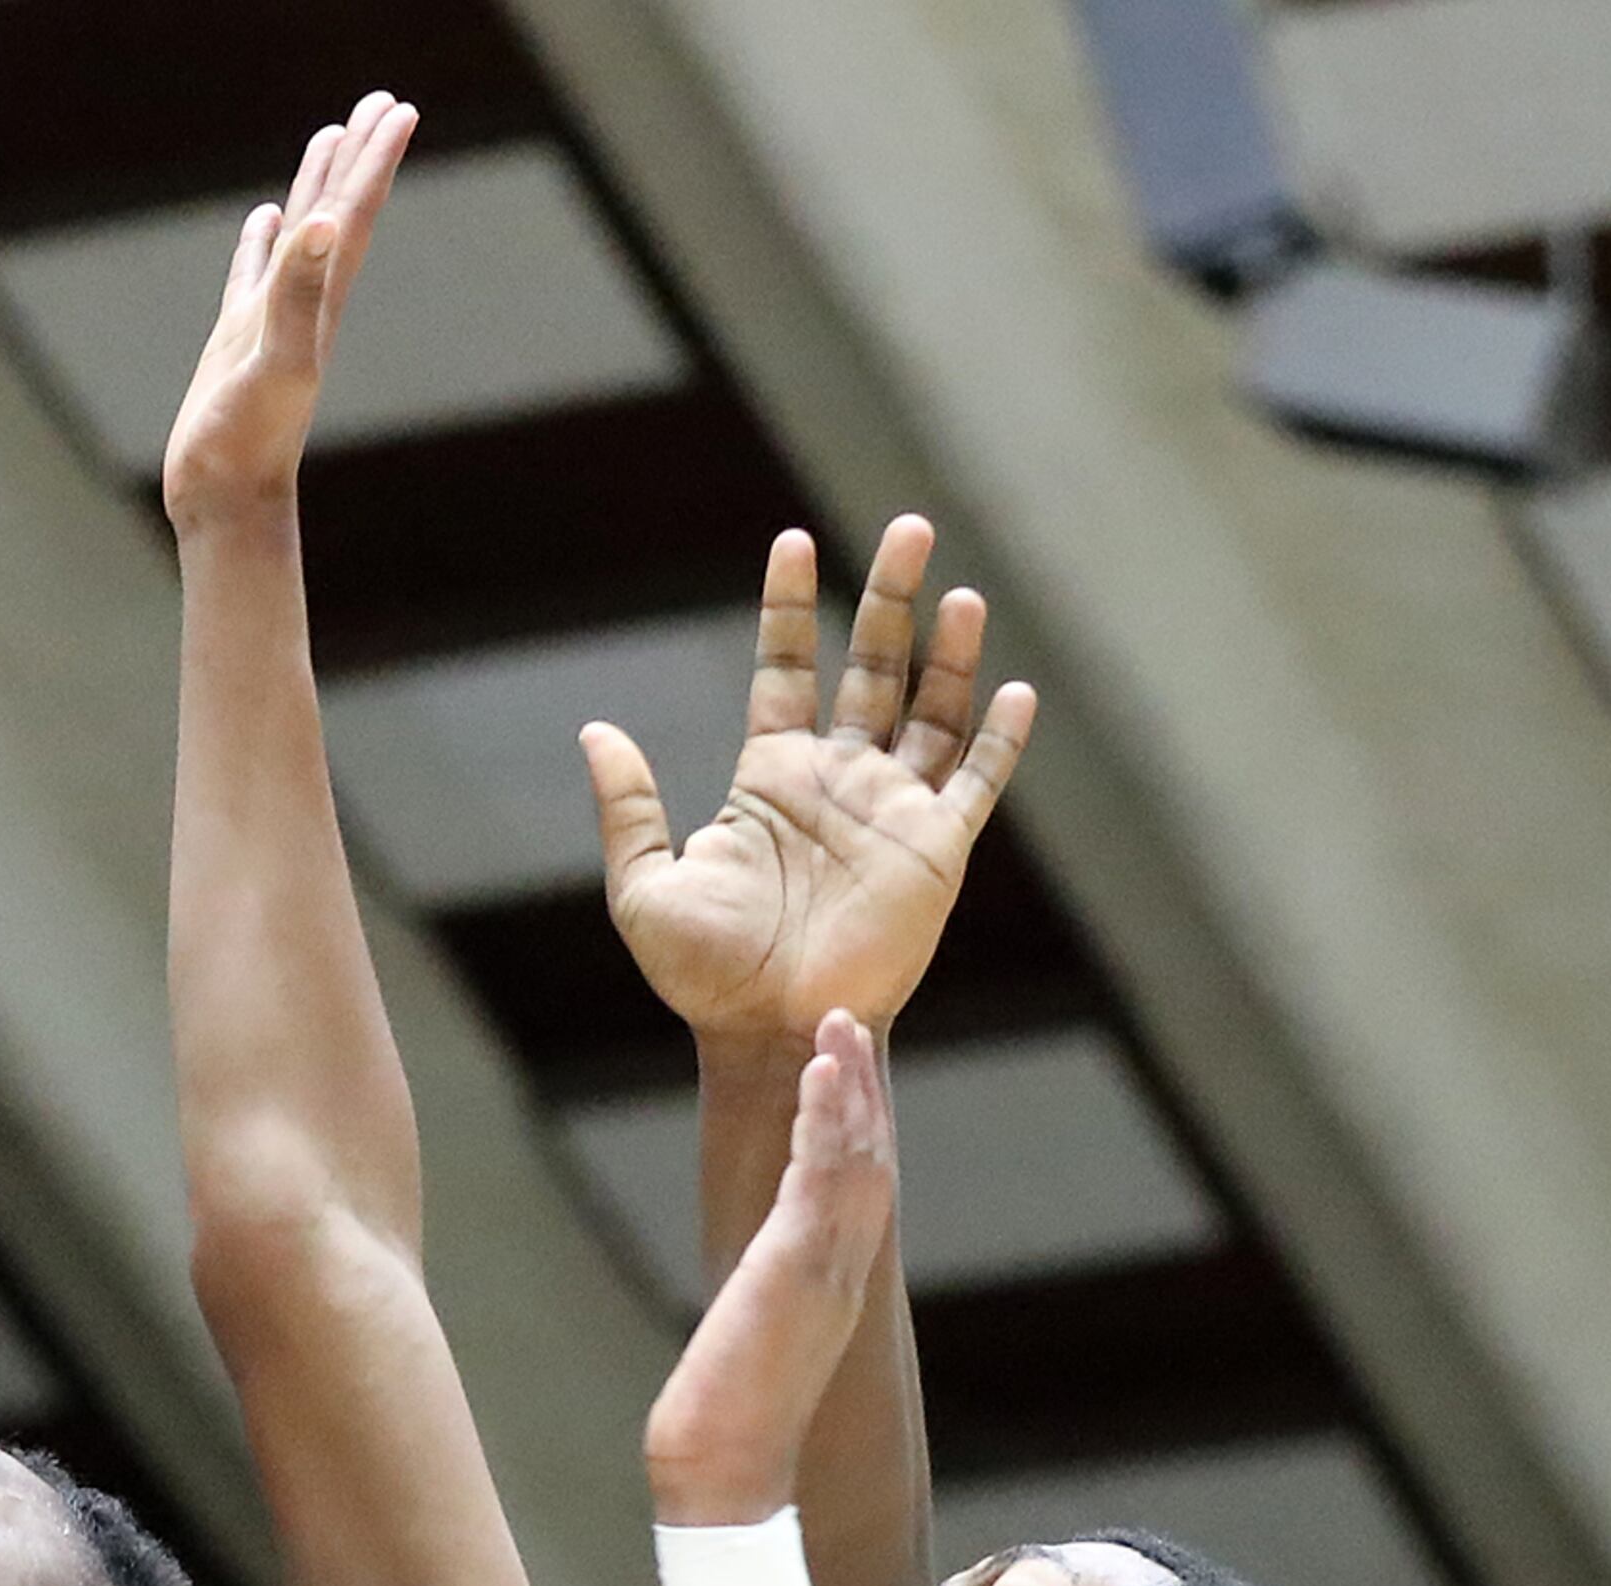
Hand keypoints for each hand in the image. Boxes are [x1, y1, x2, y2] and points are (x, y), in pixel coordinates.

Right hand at [160, 93, 418, 535]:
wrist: (225, 500)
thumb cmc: (249, 440)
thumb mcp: (278, 360)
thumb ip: (299, 293)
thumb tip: (330, 224)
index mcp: (318, 301)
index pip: (353, 216)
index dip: (374, 163)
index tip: (395, 109)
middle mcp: (303, 304)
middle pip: (338, 214)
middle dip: (356, 158)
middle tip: (377, 102)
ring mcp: (269, 320)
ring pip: (300, 237)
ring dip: (316, 188)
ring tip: (327, 138)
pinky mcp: (237, 341)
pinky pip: (254, 275)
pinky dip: (263, 243)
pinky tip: (264, 221)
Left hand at [582, 521, 1034, 1052]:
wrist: (764, 1033)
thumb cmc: (701, 974)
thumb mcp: (644, 887)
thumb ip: (629, 808)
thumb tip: (595, 731)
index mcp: (770, 778)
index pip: (784, 668)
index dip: (789, 607)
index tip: (793, 542)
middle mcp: (837, 781)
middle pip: (873, 666)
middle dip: (891, 597)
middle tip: (909, 527)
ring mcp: (891, 811)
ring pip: (931, 711)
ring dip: (949, 652)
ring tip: (957, 591)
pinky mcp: (934, 852)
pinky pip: (974, 784)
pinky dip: (996, 739)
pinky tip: (1014, 691)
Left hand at [643, 1011, 897, 1522]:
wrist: (721, 1475)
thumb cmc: (723, 1430)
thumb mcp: (747, 1353)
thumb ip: (758, 1319)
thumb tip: (742, 1314)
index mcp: (832, 1290)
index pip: (856, 1193)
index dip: (856, 1128)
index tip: (843, 1075)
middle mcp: (843, 1273)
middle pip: (868, 1160)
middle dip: (860, 1090)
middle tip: (847, 1021)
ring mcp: (828, 1269)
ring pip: (856, 1157)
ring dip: (848, 1085)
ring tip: (835, 1022)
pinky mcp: (798, 1268)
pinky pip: (824, 1176)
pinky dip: (827, 1117)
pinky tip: (819, 1070)